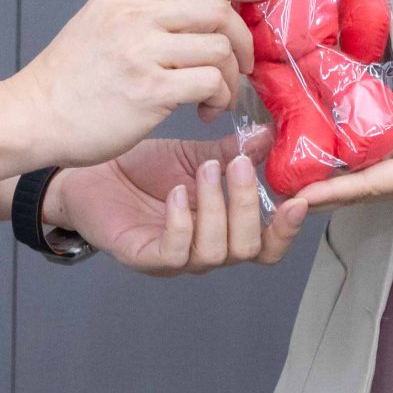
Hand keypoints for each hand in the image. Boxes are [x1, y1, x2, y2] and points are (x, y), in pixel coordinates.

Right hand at [18, 0, 273, 166]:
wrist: (30, 117)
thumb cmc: (66, 81)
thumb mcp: (98, 26)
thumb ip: (141, 15)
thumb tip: (194, 14)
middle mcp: (133, 17)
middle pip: (215, 9)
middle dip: (243, 36)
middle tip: (244, 62)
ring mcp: (141, 52)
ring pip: (218, 46)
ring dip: (230, 74)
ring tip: (215, 95)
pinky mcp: (149, 91)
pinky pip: (209, 82)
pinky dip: (219, 96)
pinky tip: (205, 109)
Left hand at [47, 137, 309, 274]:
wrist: (90, 172)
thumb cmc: (143, 171)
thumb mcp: (196, 156)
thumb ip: (234, 153)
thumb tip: (271, 134)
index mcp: (224, 229)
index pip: (268, 245)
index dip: (288, 228)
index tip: (302, 198)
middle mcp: (205, 249)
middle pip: (248, 250)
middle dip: (249, 205)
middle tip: (240, 165)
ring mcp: (176, 258)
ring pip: (215, 252)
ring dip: (217, 208)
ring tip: (205, 169)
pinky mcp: (144, 257)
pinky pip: (174, 252)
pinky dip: (182, 221)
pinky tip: (178, 192)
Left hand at [301, 25, 392, 209]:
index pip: (369, 185)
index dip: (330, 191)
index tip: (294, 197)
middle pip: (364, 192)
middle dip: (325, 188)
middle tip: (283, 177)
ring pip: (378, 189)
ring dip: (344, 182)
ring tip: (304, 167)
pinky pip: (392, 182)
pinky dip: (367, 174)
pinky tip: (349, 154)